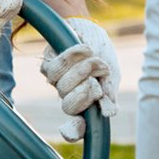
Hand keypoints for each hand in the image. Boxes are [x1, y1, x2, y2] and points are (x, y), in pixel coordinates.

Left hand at [40, 17, 119, 141]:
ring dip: (83, 69)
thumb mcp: (111, 73)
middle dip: (85, 91)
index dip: (74, 131)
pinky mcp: (47, 66)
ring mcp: (57, 83)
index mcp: (87, 104)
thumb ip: (109, 92)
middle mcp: (70, 96)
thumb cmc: (102, 53)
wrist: (88, 28)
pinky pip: (57, 66)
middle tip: (95, 79)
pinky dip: (74, 56)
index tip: (73, 130)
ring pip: (63, 86)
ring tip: (93, 58)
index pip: (77, 127)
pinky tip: (83, 48)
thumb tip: (111, 114)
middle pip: (69, 106)